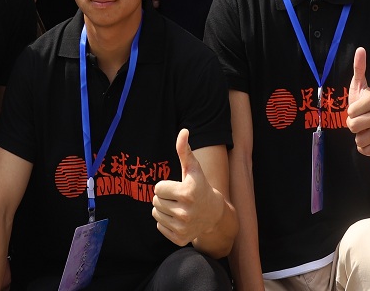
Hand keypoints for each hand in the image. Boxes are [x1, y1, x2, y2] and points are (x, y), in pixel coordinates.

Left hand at [152, 129, 223, 245]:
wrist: (214, 214)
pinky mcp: (179, 239)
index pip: (157, 188)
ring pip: (156, 213)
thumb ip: (185, 150)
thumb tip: (183, 131)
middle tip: (178, 198)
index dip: (165, 186)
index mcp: (187, 193)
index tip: (178, 187)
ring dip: (163, 209)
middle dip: (164, 197)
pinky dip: (165, 222)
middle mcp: (185, 212)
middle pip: (155, 201)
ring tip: (177, 207)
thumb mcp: (193, 168)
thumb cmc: (200, 186)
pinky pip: (159, 226)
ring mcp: (182, 228)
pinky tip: (178, 219)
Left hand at [345, 47, 369, 156]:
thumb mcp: (359, 87)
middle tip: (360, 121)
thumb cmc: (363, 106)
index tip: (357, 109)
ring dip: (357, 137)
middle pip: (353, 126)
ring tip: (365, 130)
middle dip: (352, 126)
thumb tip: (360, 48)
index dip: (350, 112)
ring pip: (359, 140)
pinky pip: (365, 150)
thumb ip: (359, 68)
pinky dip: (363, 148)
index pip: (351, 111)